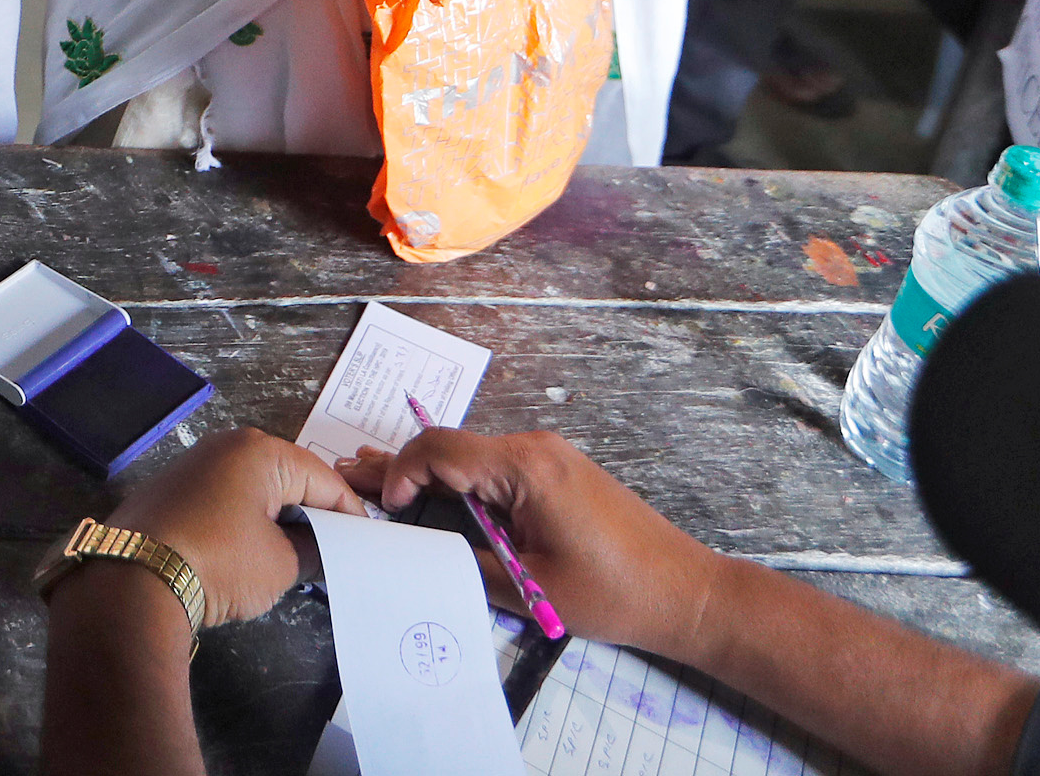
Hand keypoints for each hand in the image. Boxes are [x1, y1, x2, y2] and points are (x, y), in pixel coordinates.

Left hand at [104, 424, 368, 623]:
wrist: (133, 580)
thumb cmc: (219, 562)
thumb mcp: (281, 563)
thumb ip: (313, 551)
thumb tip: (318, 549)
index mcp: (261, 451)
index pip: (324, 480)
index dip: (350, 515)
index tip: (366, 545)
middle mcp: (227, 445)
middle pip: (290, 479)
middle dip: (313, 515)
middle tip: (336, 554)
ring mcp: (196, 465)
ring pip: (257, 490)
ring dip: (279, 520)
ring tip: (299, 558)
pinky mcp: (173, 490)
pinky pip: (227, 500)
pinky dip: (247, 522)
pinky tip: (254, 553)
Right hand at [338, 428, 729, 662]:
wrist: (687, 594)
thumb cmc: (614, 594)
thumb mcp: (529, 587)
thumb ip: (467, 562)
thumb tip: (419, 549)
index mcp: (526, 467)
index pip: (440, 448)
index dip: (399, 471)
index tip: (383, 507)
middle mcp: (536, 448)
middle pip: (452, 446)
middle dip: (403, 467)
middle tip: (351, 479)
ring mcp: (551, 457)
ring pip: (473, 456)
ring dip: (433, 476)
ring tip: (387, 491)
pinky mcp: (561, 473)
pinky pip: (499, 468)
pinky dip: (465, 482)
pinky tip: (440, 499)